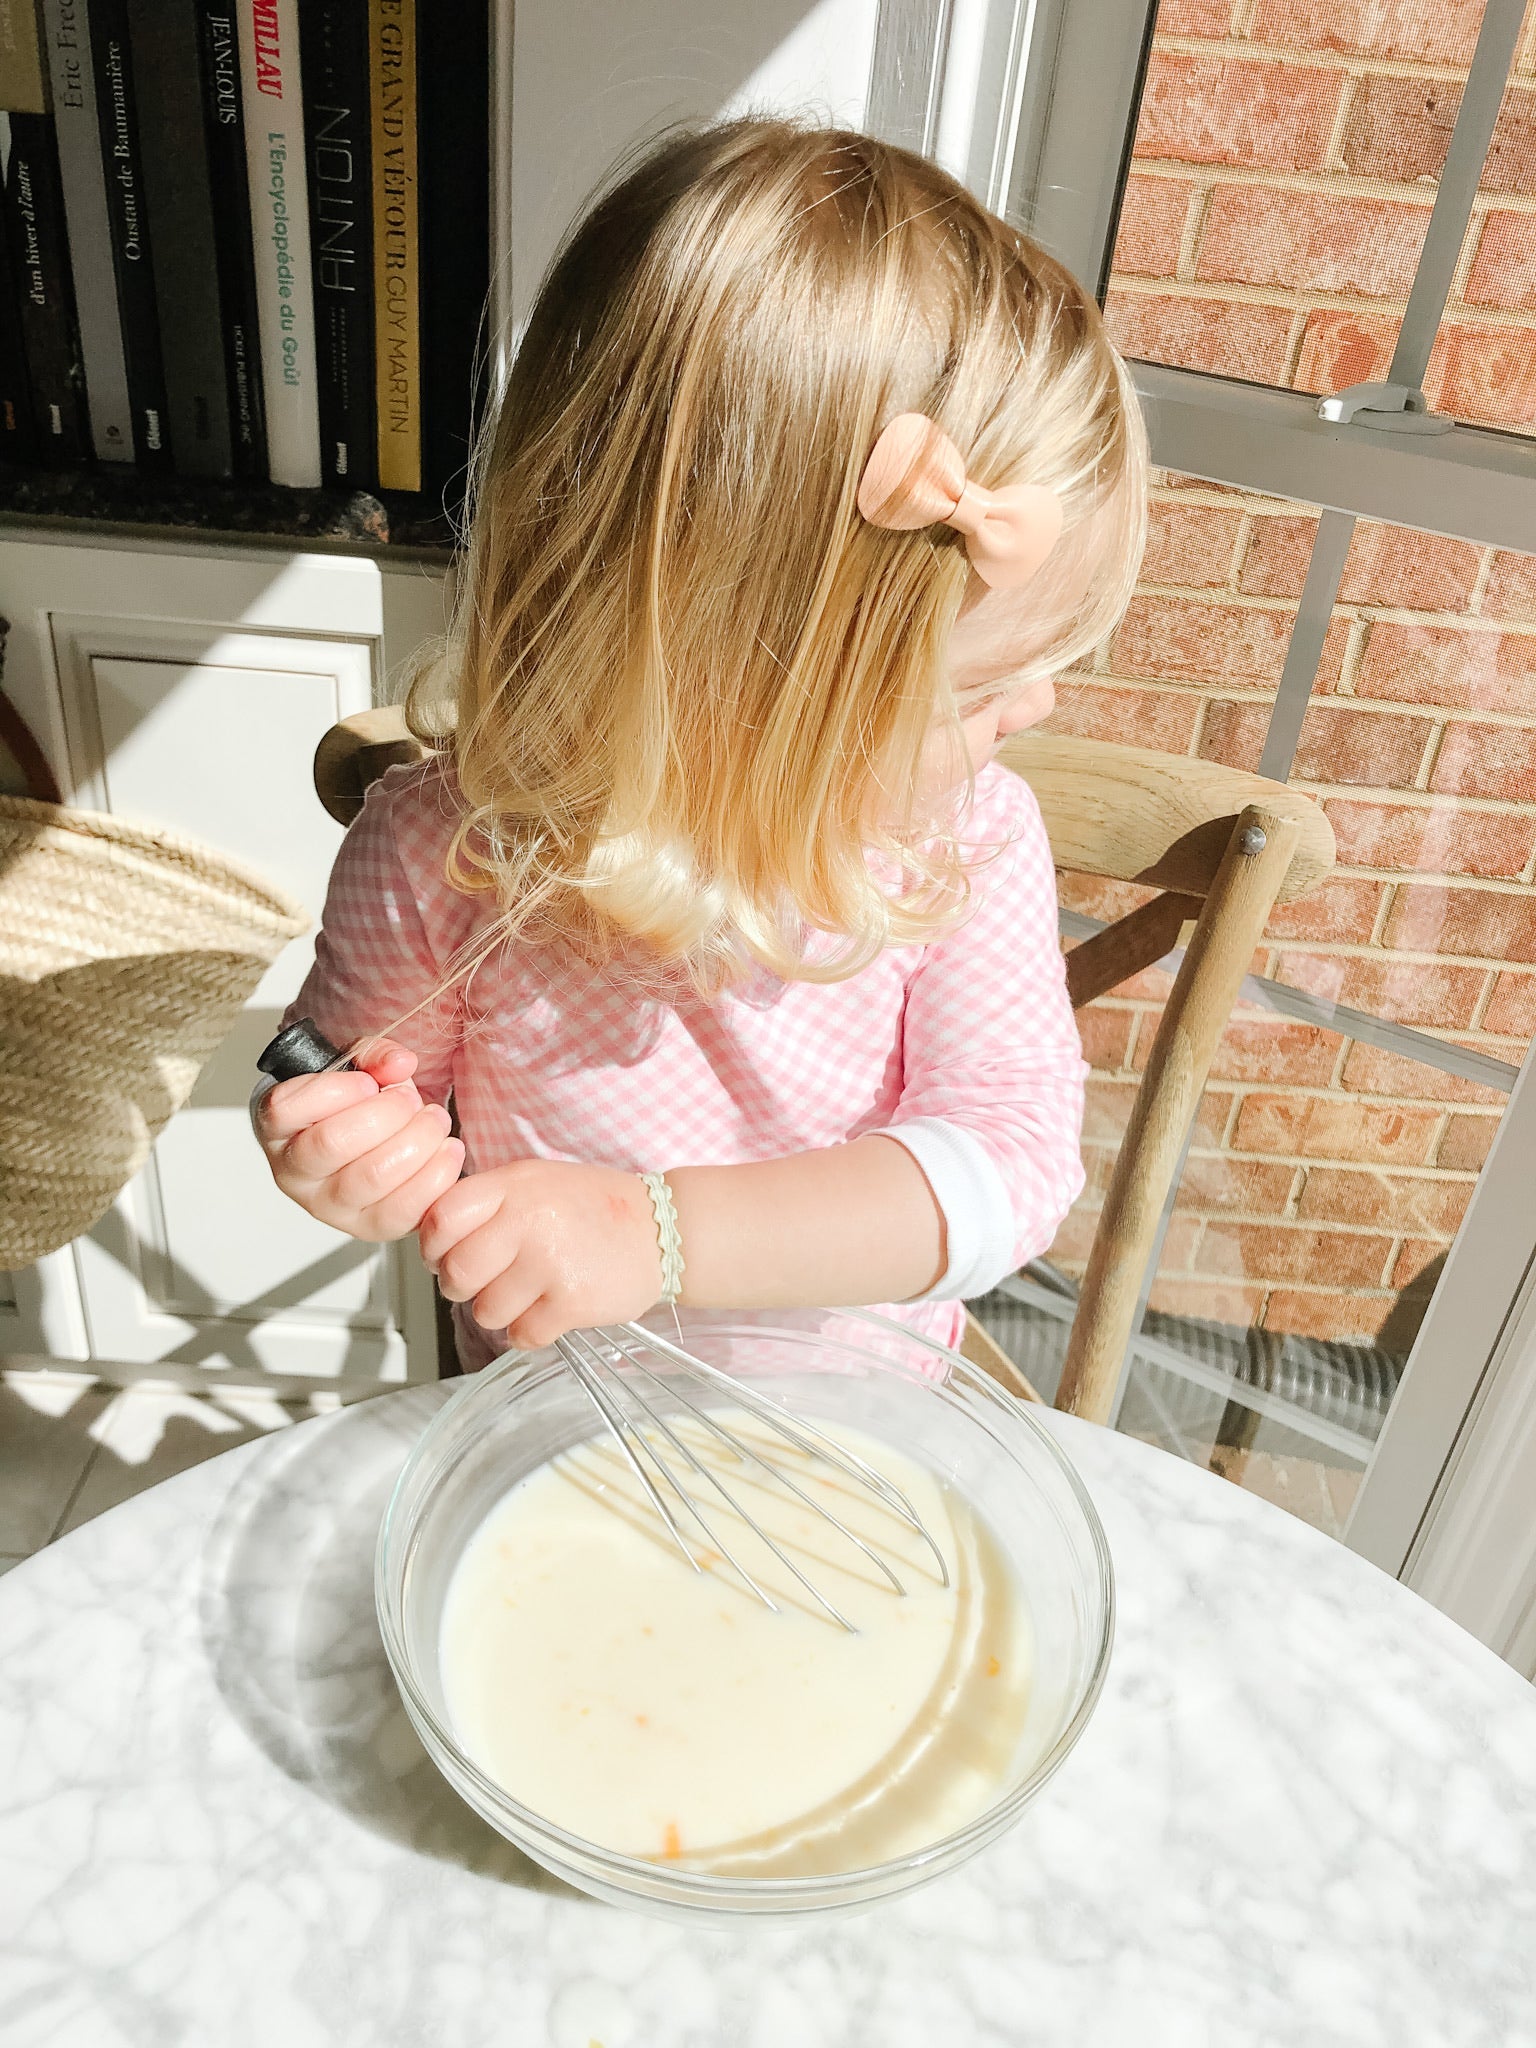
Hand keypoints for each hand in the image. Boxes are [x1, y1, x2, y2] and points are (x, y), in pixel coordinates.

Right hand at [258, 1036, 464, 1241]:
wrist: (371, 1145)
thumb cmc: (353, 1106)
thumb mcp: (357, 1068)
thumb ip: (374, 1056)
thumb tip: (400, 1064)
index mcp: (278, 1128)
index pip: (284, 1110)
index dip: (333, 1091)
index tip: (367, 1081)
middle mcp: (294, 1172)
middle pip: (334, 1143)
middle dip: (387, 1113)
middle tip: (410, 1100)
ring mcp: (327, 1206)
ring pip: (371, 1176)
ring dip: (416, 1140)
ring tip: (434, 1121)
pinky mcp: (366, 1227)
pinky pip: (401, 1210)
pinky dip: (435, 1176)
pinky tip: (447, 1151)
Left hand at [417, 1160, 663, 1349]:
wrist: (663, 1230)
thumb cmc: (591, 1208)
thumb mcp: (534, 1182)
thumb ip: (486, 1202)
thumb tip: (432, 1238)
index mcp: (512, 1186)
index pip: (439, 1220)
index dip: (434, 1246)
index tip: (449, 1253)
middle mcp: (527, 1220)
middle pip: (456, 1275)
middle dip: (464, 1287)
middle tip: (487, 1282)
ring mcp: (550, 1262)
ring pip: (485, 1312)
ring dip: (501, 1312)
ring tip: (528, 1293)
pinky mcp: (572, 1302)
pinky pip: (521, 1336)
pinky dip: (530, 1332)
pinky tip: (549, 1311)